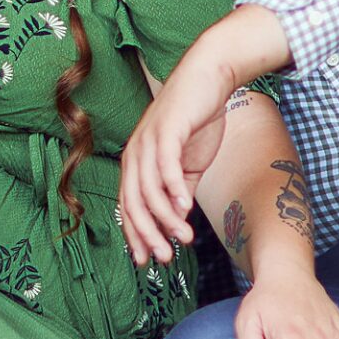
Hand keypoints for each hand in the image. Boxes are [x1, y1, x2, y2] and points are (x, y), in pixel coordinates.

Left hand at [119, 51, 232, 264]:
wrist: (209, 78)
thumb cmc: (197, 121)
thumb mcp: (188, 165)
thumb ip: (180, 192)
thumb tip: (177, 222)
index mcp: (136, 162)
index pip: (129, 207)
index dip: (136, 235)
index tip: (148, 260)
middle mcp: (135, 153)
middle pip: (133, 203)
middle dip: (147, 234)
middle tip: (164, 256)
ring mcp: (148, 141)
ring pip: (149, 189)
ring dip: (165, 218)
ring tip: (184, 237)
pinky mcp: (166, 130)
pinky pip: (166, 165)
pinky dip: (173, 188)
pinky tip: (185, 207)